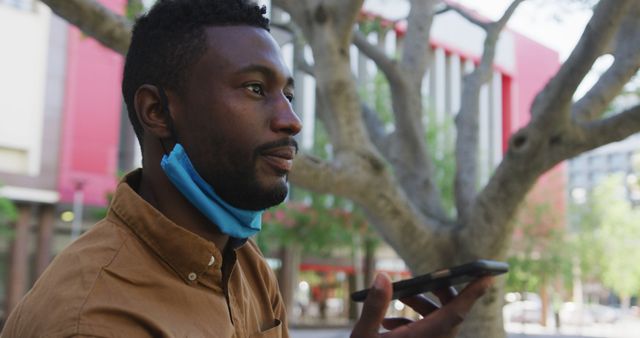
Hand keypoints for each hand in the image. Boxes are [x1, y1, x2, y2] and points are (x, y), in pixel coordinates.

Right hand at [350, 273, 492, 337]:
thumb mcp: (364, 337)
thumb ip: (375, 306)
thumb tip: (383, 276)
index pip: (455, 314)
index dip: (472, 294)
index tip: (488, 275)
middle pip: (450, 312)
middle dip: (439, 292)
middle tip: (426, 278)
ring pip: (439, 320)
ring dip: (421, 305)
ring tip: (398, 298)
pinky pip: (432, 331)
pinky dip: (416, 320)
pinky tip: (389, 322)